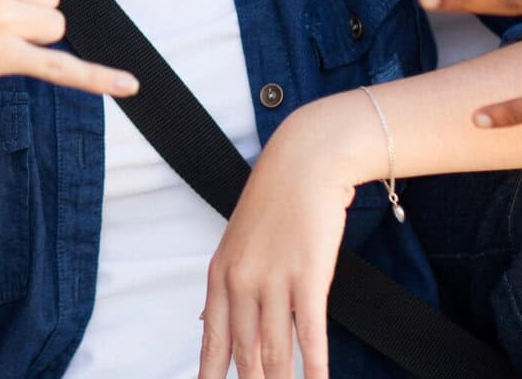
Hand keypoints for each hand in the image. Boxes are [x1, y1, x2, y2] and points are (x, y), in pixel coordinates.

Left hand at [200, 108, 353, 378]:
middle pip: (244, 353)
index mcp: (220, 274)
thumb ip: (225, 288)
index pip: (212, 339)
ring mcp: (273, 280)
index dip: (210, 373)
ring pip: (275, 350)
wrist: (303, 163)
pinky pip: (310, 333)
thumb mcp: (237, 244)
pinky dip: (314, 366)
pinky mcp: (307, 277)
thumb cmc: (274, 202)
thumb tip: (207, 322)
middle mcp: (241, 281)